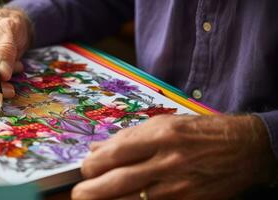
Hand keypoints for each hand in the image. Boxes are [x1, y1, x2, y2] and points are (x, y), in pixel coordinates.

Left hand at [72, 115, 276, 199]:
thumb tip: (96, 148)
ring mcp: (178, 187)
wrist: (242, 149)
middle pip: (117, 182)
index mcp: (159, 136)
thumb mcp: (163, 123)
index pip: (113, 154)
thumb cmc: (199, 132)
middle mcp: (167, 161)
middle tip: (78, 195)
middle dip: (90, 192)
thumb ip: (127, 136)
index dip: (91, 166)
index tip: (84, 170)